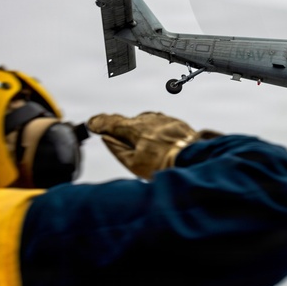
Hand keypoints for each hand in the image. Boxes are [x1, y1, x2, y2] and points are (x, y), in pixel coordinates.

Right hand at [86, 112, 216, 178]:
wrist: (193, 159)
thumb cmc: (165, 165)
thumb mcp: (133, 163)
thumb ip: (117, 148)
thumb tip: (107, 138)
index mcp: (135, 129)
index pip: (112, 123)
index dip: (100, 123)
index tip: (93, 123)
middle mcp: (149, 120)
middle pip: (129, 122)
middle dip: (121, 128)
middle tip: (113, 135)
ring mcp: (163, 120)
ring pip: (145, 121)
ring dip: (139, 129)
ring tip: (142, 146)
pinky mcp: (176, 122)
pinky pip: (159, 123)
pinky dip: (154, 130)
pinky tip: (157, 142)